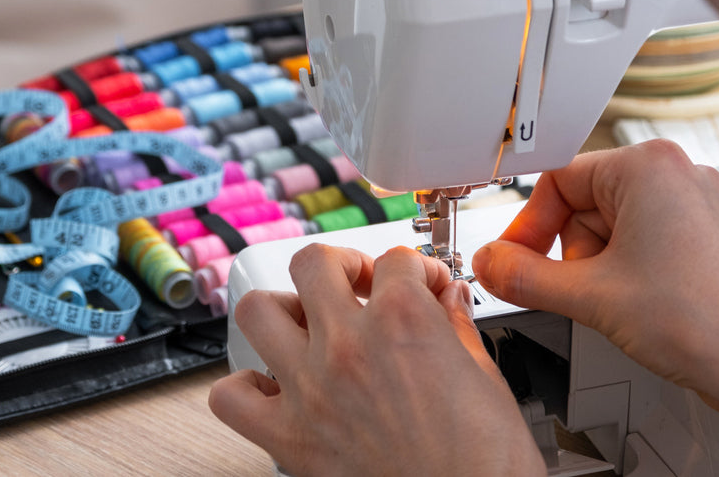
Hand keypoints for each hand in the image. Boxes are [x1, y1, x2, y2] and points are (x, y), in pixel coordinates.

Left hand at [209, 243, 544, 476]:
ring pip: (258, 310)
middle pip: (314, 263)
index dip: (416, 270)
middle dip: (340, 266)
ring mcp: (311, 388)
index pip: (397, 260)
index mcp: (403, 323)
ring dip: (282, 310)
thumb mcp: (487, 381)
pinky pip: (231, 397)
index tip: (425, 287)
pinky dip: (245, 388)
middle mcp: (348, 345)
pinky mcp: (289, 438)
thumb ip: (459, 331)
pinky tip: (274, 388)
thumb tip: (451, 303)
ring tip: (307, 325)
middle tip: (358, 285)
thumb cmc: (485, 465)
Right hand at [473, 138, 718, 448]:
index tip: (517, 259)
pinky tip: (635, 301)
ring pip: (609, 226)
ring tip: (616, 300)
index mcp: (648, 167)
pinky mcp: (702, 233)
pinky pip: (639, 240)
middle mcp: (675, 174)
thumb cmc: (702, 321)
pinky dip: (624, 271)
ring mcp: (694, 203)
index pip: (556, 181)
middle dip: (571, 253)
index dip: (530, 227)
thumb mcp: (587, 295)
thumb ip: (522, 276)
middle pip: (582, 204)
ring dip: (597, 266)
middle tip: (578, 289)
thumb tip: (488, 263)